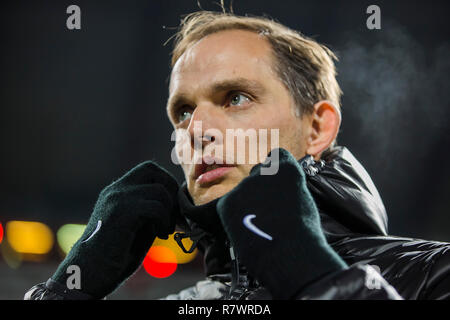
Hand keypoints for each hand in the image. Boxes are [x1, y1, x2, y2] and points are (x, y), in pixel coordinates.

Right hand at [50, 161, 178, 298]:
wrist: (89, 274)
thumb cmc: (115, 256)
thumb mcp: (137, 226)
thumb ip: (151, 209)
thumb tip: (176, 200)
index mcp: (116, 192)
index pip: (148, 169)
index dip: (166, 183)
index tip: (171, 209)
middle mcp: (115, 190)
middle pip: (152, 169)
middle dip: (170, 189)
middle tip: (172, 216)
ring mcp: (117, 199)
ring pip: (159, 191)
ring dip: (169, 212)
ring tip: (165, 231)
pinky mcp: (122, 212)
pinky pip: (156, 207)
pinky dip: (165, 221)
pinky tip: (161, 236)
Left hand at [216, 148, 346, 298]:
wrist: (288, 253)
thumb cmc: (302, 233)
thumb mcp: (303, 201)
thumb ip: (288, 189)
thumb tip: (279, 193)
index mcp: (287, 169)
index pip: (276, 156)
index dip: (275, 169)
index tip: (275, 181)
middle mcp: (264, 171)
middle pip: (257, 174)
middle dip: (260, 188)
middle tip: (267, 210)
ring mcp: (244, 186)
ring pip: (242, 192)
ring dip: (247, 204)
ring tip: (259, 225)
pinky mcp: (228, 202)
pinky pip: (230, 205)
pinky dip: (235, 216)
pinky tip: (247, 228)